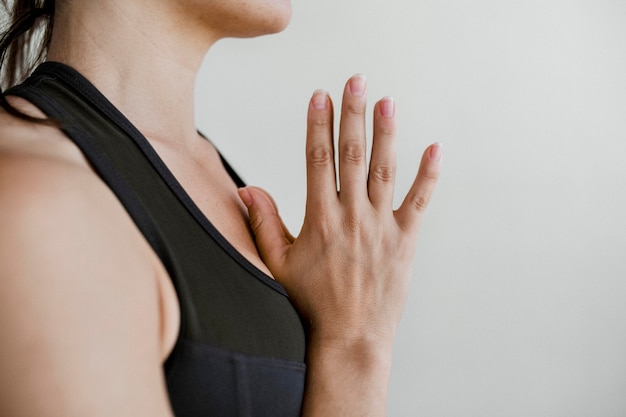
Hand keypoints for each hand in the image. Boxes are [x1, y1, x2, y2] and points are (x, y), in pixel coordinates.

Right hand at [238, 74, 441, 346]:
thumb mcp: (278, 264)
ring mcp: (381, 227)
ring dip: (387, 134)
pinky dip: (428, 175)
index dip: (318, 125)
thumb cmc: (311, 302)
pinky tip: (434, 148)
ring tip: (388, 101)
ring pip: (384, 170)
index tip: (319, 96)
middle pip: (352, 155)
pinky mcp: (405, 240)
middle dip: (353, 115)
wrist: (350, 337)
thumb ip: (264, 223)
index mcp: (320, 219)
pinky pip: (419, 201)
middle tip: (356, 81)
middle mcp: (352, 216)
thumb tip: (247, 189)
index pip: (317, 160)